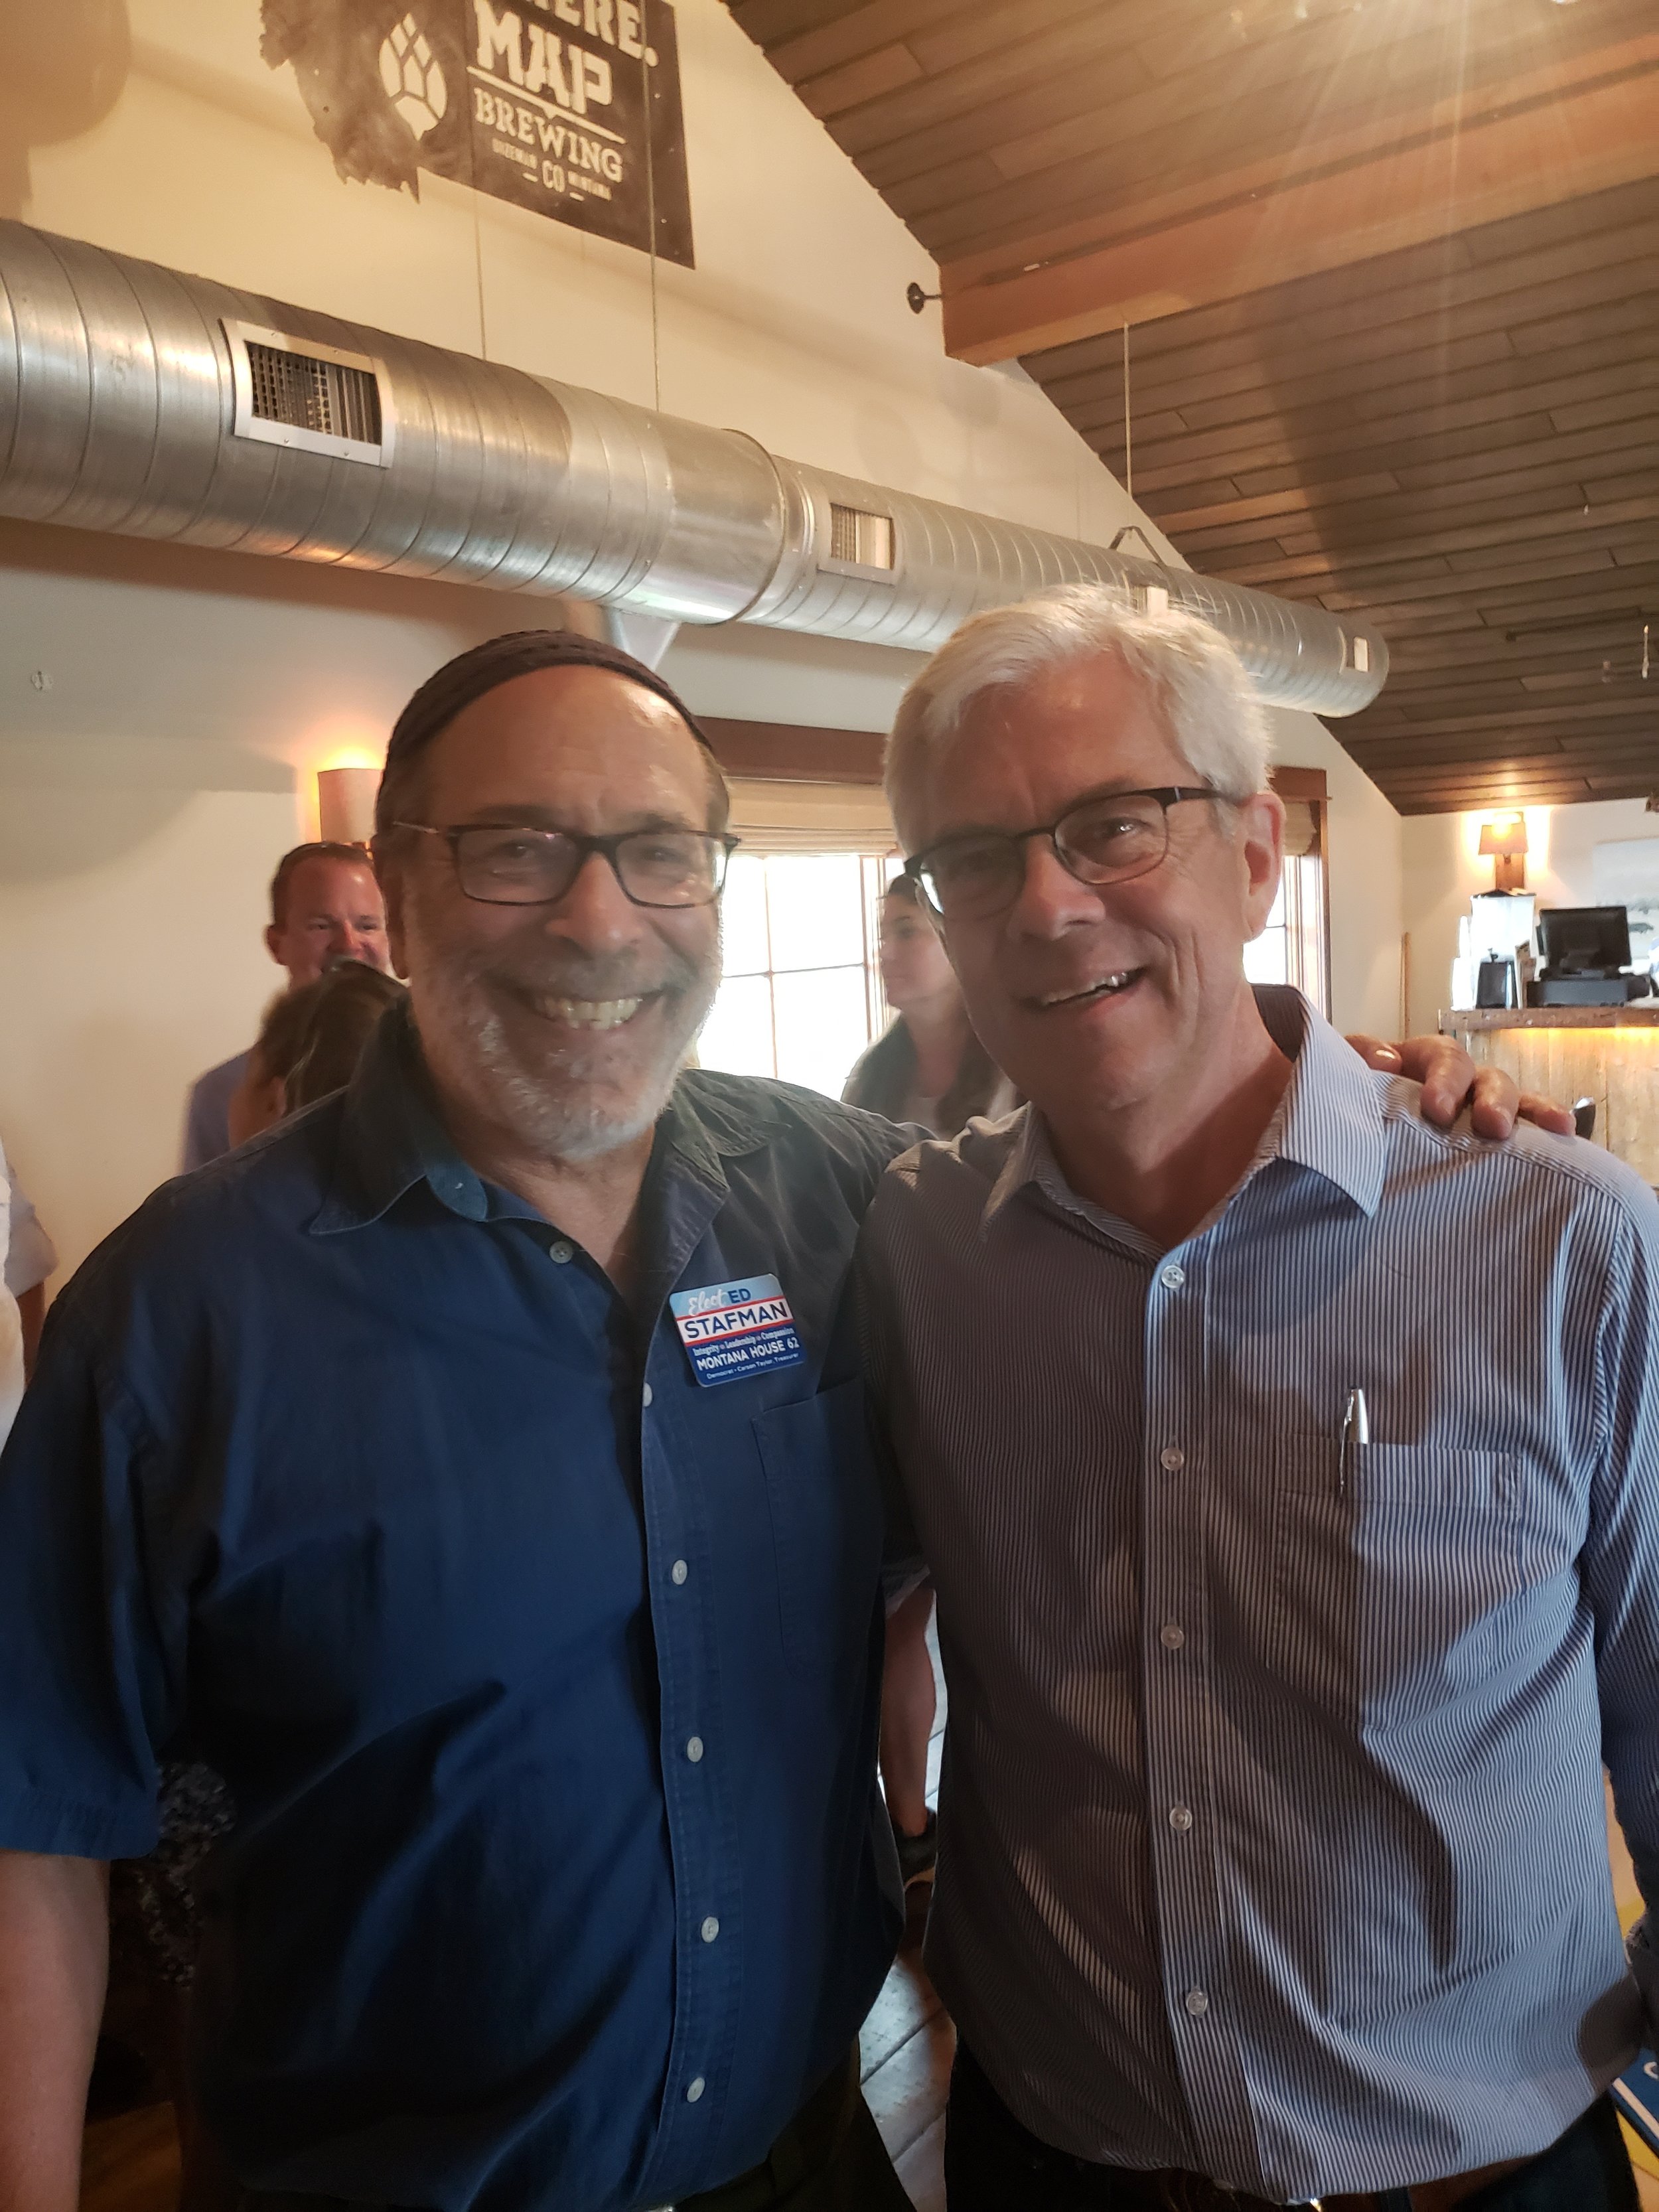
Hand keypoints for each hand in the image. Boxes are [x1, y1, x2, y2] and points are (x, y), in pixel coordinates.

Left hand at [1345, 1035, 1576, 1140]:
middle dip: (1489, 1099)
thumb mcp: (1340, 1075)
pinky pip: (1524, 1126)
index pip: (1439, 1057)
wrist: (1344, 1140)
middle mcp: (1453, 1080)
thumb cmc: (1346, 1103)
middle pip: (1482, 1076)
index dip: (1443, 1078)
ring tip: (1548, 1130)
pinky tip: (1564, 1133)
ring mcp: (1474, 1106)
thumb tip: (1385, 1061)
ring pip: (1508, 1096)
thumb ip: (1352, 1059)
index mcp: (1416, 1061)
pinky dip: (1543, 1123)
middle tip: (1490, 1125)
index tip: (1437, 1109)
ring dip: (1525, 1111)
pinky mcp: (1488, 1135)